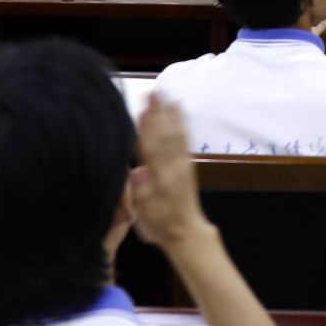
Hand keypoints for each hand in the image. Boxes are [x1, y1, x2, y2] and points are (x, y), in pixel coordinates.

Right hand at [128, 93, 214, 250]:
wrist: (186, 233)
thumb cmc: (159, 225)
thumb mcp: (145, 216)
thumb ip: (141, 193)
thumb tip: (137, 171)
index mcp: (159, 179)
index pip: (150, 149)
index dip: (145, 129)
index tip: (140, 109)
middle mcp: (173, 168)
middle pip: (163, 136)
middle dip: (157, 114)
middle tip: (153, 92)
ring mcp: (182, 164)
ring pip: (175, 134)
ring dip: (169, 114)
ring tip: (165, 94)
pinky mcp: (188, 164)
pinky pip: (185, 140)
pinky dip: (182, 123)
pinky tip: (179, 110)